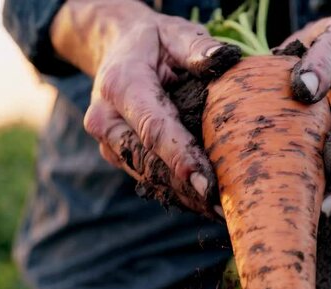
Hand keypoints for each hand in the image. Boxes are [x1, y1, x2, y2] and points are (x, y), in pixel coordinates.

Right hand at [51, 0, 237, 215]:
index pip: (153, 129)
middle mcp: (106, 119)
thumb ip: (196, 46)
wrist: (115, 48)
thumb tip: (223, 60)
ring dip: (183, 197)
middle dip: (186, 189)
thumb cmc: (152, 42)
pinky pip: (146, 176)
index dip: (180, 158)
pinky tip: (203, 205)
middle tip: (224, 210)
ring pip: (147, 176)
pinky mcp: (117, 154)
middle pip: (150, 162)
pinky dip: (175, 191)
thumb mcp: (174, 32)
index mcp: (121, 86)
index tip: (206, 185)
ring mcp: (108, 141)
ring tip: (220, 213)